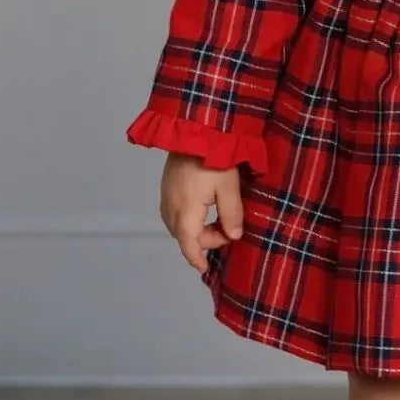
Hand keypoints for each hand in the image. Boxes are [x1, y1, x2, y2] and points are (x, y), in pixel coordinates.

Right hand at [159, 153, 244, 271]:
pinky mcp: (166, 187)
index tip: (205, 268)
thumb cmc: (213, 159)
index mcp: (186, 212)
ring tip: (216, 222)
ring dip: (195, 230)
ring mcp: (166, 196)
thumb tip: (233, 236)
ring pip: (177, 226)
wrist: (193, 131)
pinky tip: (202, 211)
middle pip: (183, 236)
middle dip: (203, 241)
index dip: (197, 258)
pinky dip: (187, 220)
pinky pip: (173, 214)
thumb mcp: (229, 187)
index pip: (189, 244)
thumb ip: (231, 214)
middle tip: (226, 232)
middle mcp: (170, 208)